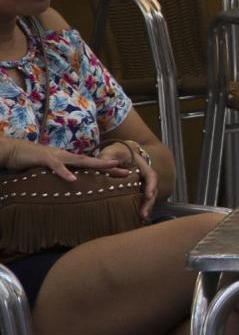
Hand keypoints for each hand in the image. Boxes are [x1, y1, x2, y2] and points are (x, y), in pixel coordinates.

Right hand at [0, 139, 132, 185]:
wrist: (14, 150)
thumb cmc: (32, 161)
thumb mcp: (51, 169)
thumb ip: (63, 174)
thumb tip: (74, 184)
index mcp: (69, 160)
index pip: (92, 165)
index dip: (107, 169)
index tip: (123, 174)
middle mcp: (67, 156)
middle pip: (92, 161)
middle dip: (110, 166)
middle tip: (127, 172)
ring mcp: (57, 156)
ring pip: (80, 160)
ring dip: (96, 163)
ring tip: (111, 167)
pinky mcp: (44, 159)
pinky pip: (57, 166)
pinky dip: (65, 172)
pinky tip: (73, 179)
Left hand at [98, 142, 157, 218]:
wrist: (118, 153)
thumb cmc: (114, 152)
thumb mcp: (110, 152)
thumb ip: (107, 160)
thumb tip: (110, 169)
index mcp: (142, 165)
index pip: (150, 175)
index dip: (151, 186)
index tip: (148, 195)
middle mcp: (144, 176)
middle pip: (152, 189)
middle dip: (150, 202)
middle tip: (144, 214)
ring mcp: (141, 183)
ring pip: (148, 196)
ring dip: (146, 207)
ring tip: (141, 218)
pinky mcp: (136, 189)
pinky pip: (141, 198)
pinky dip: (141, 207)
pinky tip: (137, 217)